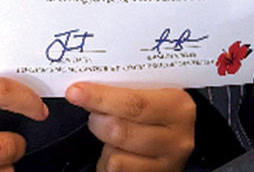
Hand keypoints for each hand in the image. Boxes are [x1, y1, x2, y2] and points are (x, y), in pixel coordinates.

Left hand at [66, 82, 194, 171]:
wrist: (175, 138)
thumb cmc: (158, 111)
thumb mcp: (152, 94)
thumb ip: (125, 90)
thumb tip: (84, 89)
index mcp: (178, 106)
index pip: (134, 102)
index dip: (100, 98)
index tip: (75, 92)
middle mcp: (177, 138)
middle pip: (120, 130)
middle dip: (98, 121)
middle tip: (95, 115)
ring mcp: (167, 164)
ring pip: (115, 158)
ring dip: (105, 145)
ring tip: (112, 135)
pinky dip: (108, 162)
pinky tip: (117, 151)